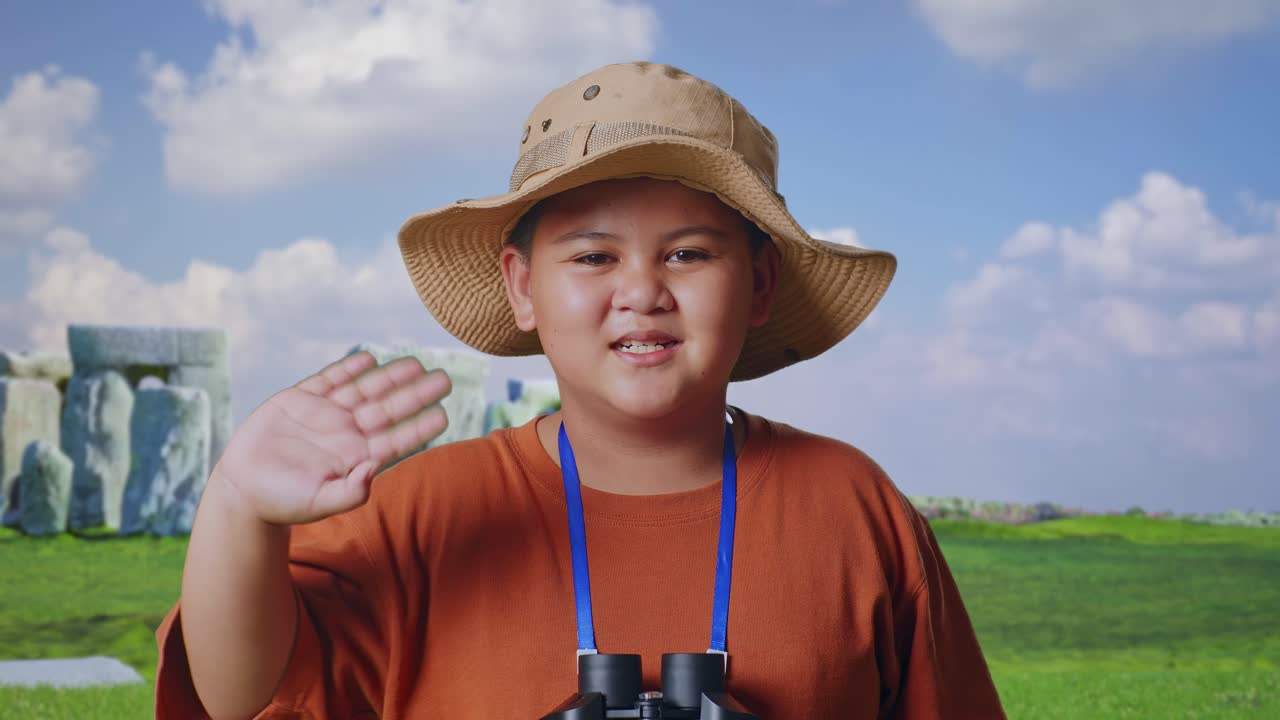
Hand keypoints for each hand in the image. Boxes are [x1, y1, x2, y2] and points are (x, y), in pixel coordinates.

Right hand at [210, 351, 451, 525]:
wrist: (243, 490)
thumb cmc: (283, 503)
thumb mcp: (319, 502)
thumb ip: (349, 492)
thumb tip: (372, 470)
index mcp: (356, 457)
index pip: (396, 439)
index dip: (419, 426)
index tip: (444, 414)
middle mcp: (346, 433)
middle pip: (388, 408)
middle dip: (416, 393)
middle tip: (445, 378)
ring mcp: (324, 414)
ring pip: (365, 389)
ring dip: (390, 376)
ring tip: (416, 363)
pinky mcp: (298, 400)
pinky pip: (329, 379)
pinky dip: (348, 368)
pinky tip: (369, 358)